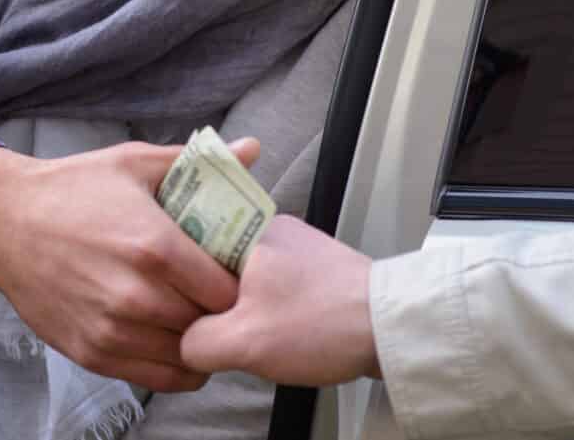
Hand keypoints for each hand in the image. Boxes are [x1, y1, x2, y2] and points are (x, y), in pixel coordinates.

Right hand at [0, 136, 259, 392]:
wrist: (2, 222)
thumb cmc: (72, 188)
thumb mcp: (134, 164)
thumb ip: (201, 163)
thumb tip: (254, 149)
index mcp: (156, 248)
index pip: (230, 290)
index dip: (238, 283)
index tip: (232, 271)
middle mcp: (137, 296)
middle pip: (211, 324)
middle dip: (219, 310)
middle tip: (213, 293)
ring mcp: (114, 330)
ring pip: (187, 356)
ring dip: (197, 339)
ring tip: (192, 314)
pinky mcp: (94, 353)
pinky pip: (157, 377)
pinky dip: (173, 364)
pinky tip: (169, 336)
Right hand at [180, 214, 379, 384]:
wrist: (394, 330)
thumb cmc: (324, 324)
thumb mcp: (244, 342)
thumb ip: (197, 342)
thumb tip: (184, 345)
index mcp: (246, 229)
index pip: (187, 246)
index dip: (179, 287)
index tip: (186, 317)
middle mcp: (269, 227)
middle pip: (213, 263)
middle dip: (211, 302)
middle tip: (220, 332)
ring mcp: (294, 246)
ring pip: (242, 278)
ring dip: (240, 310)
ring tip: (254, 335)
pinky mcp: (313, 268)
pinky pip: (271, 287)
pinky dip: (267, 311)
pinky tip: (279, 333)